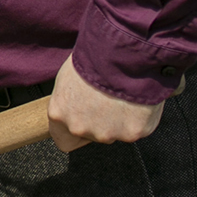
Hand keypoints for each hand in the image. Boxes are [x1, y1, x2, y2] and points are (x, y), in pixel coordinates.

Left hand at [47, 55, 163, 152]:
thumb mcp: (67, 79)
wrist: (121, 57)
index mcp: (58, 114)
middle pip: (91, 134)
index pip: (63, 140)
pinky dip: (137, 119)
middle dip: (100, 122)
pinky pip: (135, 129)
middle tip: (107, 101)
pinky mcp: (131, 133)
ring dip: (119, 121)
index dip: (76, 130)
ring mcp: (106, 133)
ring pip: (114, 133)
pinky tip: (136, 102)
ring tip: (122, 98)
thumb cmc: (92, 61)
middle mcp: (79, 128)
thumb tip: (73, 106)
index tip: (84, 119)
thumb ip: (68, 102)